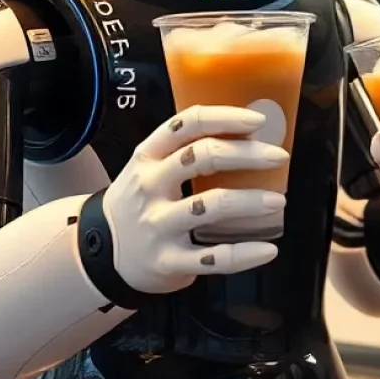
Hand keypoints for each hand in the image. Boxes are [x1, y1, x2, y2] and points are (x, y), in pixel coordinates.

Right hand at [103, 105, 286, 294]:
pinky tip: (268, 250)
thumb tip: (251, 135)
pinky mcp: (166, 261)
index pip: (186, 124)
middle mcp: (150, 186)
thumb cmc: (142, 200)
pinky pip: (213, 257)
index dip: (225, 117)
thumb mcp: (150, 167)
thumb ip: (186, 151)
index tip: (259, 121)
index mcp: (148, 156)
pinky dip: (244, 254)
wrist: (100, 252)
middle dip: (246, 154)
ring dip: (250, 201)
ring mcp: (158, 225)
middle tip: (278, 156)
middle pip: (201, 157)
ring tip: (277, 201)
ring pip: (211, 205)